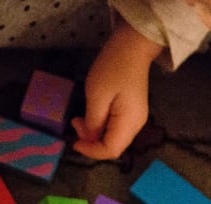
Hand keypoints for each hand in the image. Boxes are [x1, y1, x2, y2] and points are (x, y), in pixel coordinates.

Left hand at [71, 22, 163, 159]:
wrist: (132, 46)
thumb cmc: (113, 68)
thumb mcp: (96, 96)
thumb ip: (93, 122)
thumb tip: (89, 139)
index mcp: (129, 121)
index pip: (111, 150)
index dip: (91, 151)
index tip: (74, 142)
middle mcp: (136, 124)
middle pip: (113, 147)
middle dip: (91, 142)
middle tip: (75, 123)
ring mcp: (135, 118)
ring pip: (113, 138)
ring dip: (94, 134)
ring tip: (79, 118)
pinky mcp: (131, 111)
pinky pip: (115, 128)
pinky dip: (100, 127)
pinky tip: (90, 115)